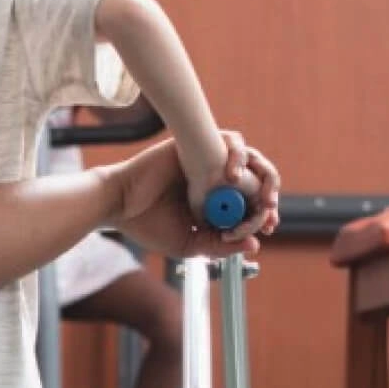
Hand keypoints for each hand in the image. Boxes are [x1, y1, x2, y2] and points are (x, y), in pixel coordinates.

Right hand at [108, 133, 279, 260]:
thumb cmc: (146, 224)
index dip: (262, 215)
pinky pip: (231, 141)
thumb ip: (218, 246)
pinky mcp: (199, 144)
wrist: (119, 204)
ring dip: (262, 177)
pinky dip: (239, 156)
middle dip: (268, 197)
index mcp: (212, 205)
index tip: (268, 227)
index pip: (247, 206)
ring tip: (260, 198)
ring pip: (249, 160)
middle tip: (269, 214)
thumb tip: (254, 245)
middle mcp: (213, 181)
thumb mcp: (188, 243)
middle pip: (255, 182)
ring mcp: (207, 162)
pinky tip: (232, 178)